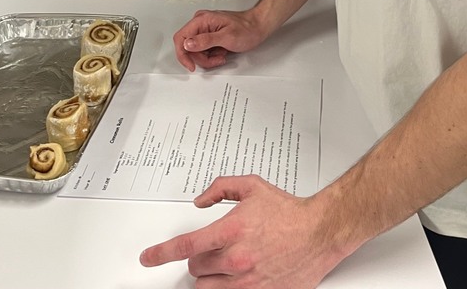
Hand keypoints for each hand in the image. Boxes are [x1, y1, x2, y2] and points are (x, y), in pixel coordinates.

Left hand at [140, 175, 340, 287]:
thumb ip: (221, 188)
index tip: (148, 258)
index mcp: (232, 230)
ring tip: (227, 262)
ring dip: (210, 276)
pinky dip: (226, 288)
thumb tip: (200, 200)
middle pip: (195, 267)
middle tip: (214, 248)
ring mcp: (246, 282)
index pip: (185, 245)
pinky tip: (235, 278)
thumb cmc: (289, 211)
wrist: (319, 233)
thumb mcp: (252, 187)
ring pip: (207, 287)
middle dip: (199, 257)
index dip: (160, 253)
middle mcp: (236, 259)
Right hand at [173, 8, 267, 71]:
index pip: (181, 38)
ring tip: (222, 54)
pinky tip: (222, 52)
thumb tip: (188, 44)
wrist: (258, 26)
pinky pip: (203, 50)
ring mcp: (205, 29)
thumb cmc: (246, 28)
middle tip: (216, 59)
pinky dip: (212, 56)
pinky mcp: (209, 36)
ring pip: (196, 51)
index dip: (183, 54)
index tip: (191, 65)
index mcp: (201, 20)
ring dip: (208, 58)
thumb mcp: (226, 37)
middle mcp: (201, 23)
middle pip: (189, 47)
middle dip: (202, 58)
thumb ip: (205, 40)